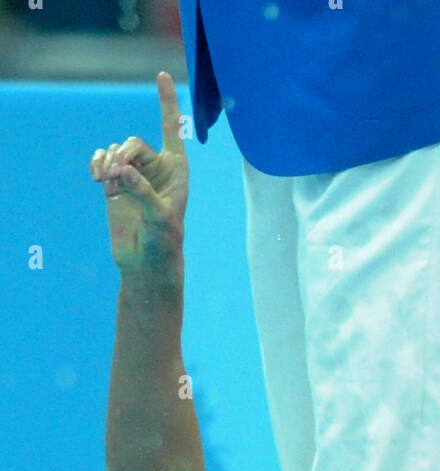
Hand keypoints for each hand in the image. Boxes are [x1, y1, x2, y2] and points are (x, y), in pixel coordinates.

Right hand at [90, 71, 187, 276]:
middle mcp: (155, 167)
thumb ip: (143, 191)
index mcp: (176, 169)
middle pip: (133, 143)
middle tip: (117, 174)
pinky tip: (98, 178)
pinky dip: (98, 164)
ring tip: (108, 185)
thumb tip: (121, 170)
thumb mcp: (160, 217)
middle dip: (124, 155)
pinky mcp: (115, 184)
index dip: (166, 102)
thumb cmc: (163, 241)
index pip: (171, 129)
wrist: (145, 262)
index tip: (161, 75)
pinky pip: (102, 160)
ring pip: (115, 151)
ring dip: (108, 164)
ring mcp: (134, 174)